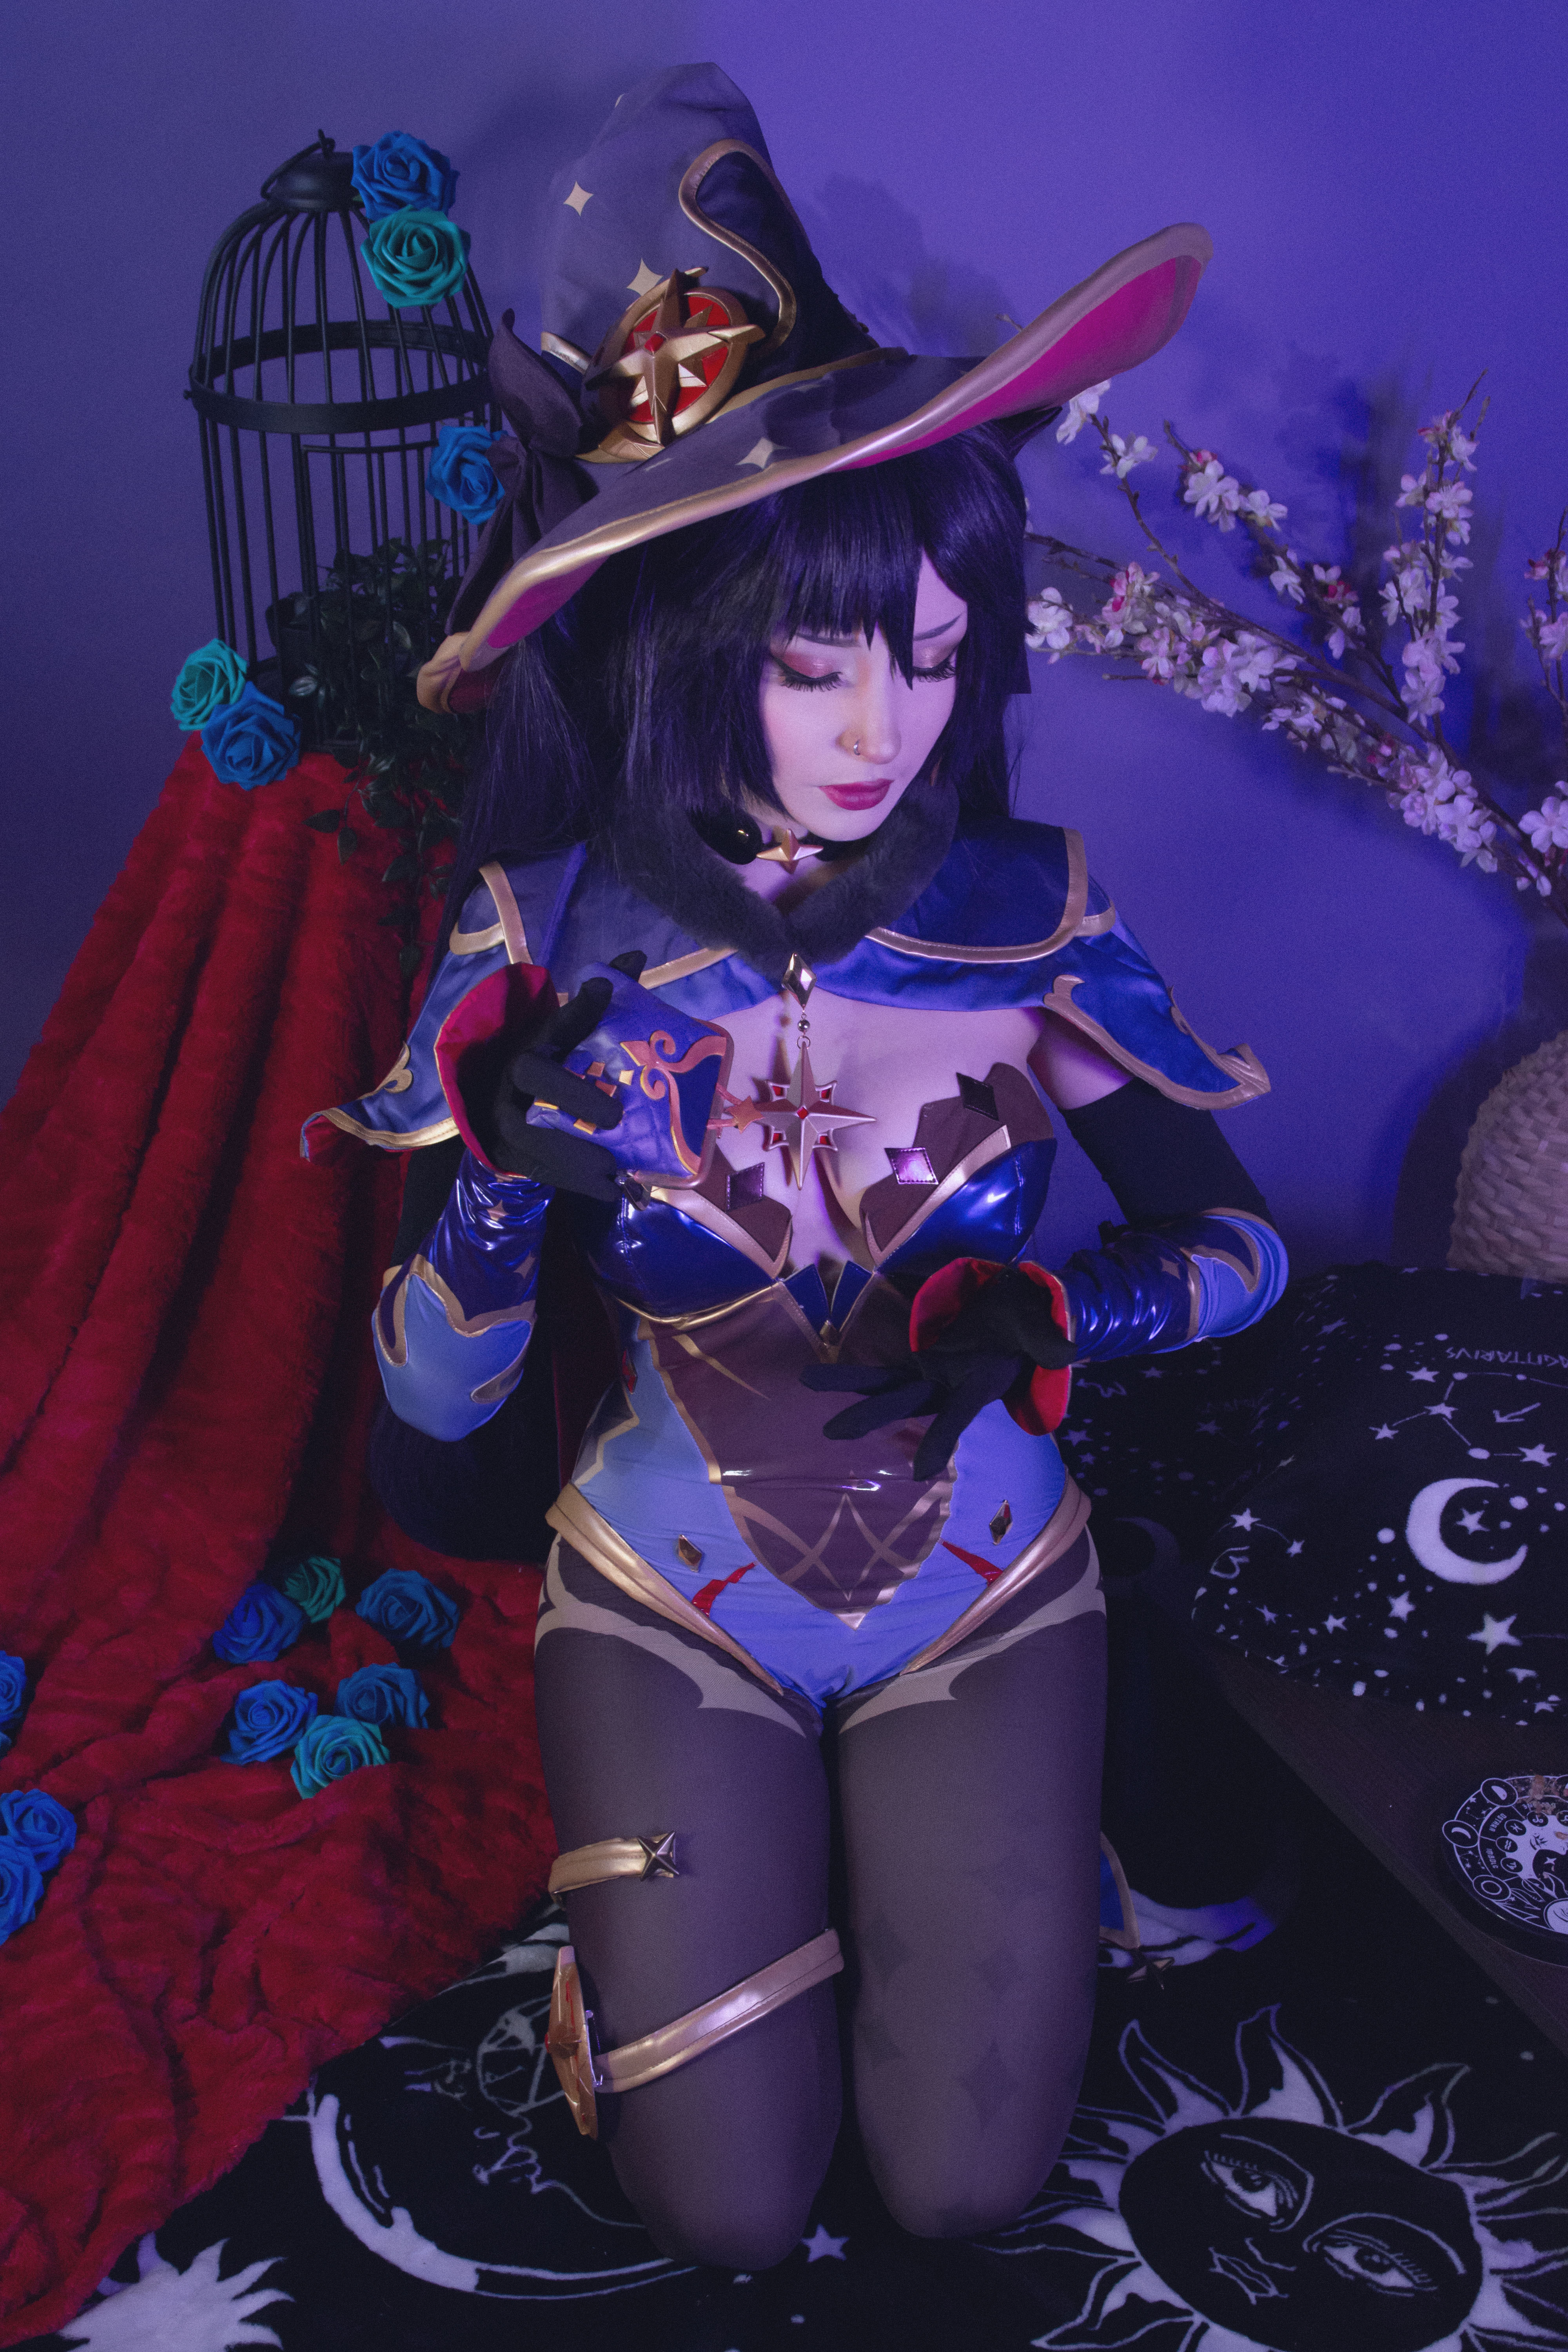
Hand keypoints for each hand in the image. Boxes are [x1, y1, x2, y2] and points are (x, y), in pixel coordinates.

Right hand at [467, 952, 645, 1200]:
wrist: (504, 1107)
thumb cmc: (555, 1066)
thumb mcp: (574, 1035)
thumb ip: (602, 1003)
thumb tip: (635, 957)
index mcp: (537, 1039)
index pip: (557, 1018)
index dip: (580, 1004)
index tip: (603, 987)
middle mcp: (516, 1073)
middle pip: (535, 1075)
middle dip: (574, 1094)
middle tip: (613, 1115)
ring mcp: (507, 1113)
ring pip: (531, 1130)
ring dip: (574, 1150)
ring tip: (613, 1166)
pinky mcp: (510, 1151)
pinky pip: (539, 1168)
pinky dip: (575, 1181)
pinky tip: (611, 1191)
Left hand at [800, 1263, 1074, 1478]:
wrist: (1020, 1314)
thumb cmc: (1029, 1321)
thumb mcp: (1041, 1327)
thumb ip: (1048, 1339)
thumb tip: (1067, 1348)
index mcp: (980, 1384)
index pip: (958, 1414)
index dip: (940, 1439)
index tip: (921, 1474)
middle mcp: (949, 1387)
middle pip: (906, 1403)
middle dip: (871, 1414)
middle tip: (833, 1430)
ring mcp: (931, 1376)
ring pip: (885, 1386)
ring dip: (848, 1386)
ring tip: (806, 1381)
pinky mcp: (920, 1362)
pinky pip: (882, 1370)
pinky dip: (852, 1373)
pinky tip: (814, 1375)